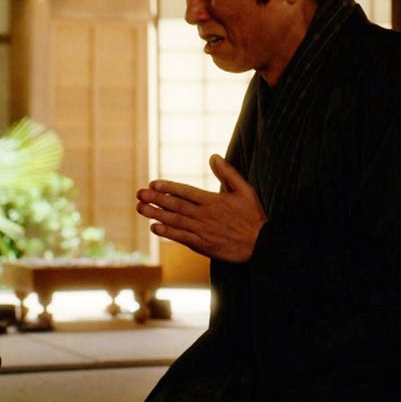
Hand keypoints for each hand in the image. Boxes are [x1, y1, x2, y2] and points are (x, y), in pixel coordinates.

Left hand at [136, 155, 265, 262]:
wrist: (260, 245)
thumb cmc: (253, 216)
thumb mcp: (245, 190)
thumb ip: (228, 173)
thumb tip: (214, 156)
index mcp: (213, 201)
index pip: (186, 192)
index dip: (169, 187)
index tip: (154, 183)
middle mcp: (204, 215)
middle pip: (176, 205)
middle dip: (156, 199)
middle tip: (140, 193)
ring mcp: (202, 230)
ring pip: (175, 221)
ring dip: (156, 214)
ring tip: (141, 207)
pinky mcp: (202, 245)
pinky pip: (180, 237)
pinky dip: (167, 232)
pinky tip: (154, 227)